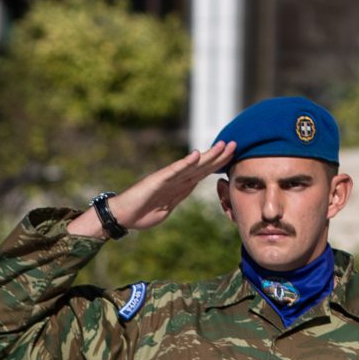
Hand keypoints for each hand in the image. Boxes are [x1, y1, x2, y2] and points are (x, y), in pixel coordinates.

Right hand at [66, 142, 236, 237]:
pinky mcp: (157, 180)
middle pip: (202, 166)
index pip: (203, 173)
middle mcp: (175, 179)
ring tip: (223, 145)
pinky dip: (186, 163)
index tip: (234, 156)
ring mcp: (167, 178)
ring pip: (192, 165)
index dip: (218, 164)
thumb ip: (178, 197)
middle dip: (219, 156)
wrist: (122, 216)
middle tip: (236, 143)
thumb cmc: (141, 214)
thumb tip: (190, 188)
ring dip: (208, 156)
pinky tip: (197, 155)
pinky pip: (174, 171)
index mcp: (179, 186)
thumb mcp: (166, 208)